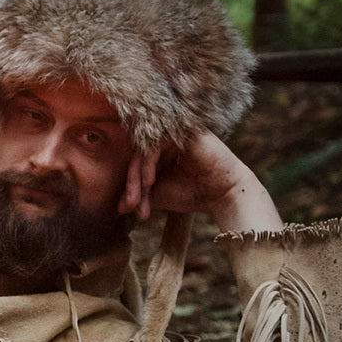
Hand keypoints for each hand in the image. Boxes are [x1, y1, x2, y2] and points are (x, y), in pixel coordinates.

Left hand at [120, 130, 281, 232]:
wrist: (224, 194)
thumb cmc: (193, 194)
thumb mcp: (158, 196)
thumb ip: (139, 197)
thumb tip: (117, 209)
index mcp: (160, 153)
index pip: (135, 166)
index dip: (128, 187)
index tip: (125, 209)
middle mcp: (165, 141)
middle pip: (136, 159)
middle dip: (131, 185)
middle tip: (129, 206)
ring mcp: (173, 134)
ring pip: (143, 153)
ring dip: (137, 178)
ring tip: (138, 199)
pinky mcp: (181, 132)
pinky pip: (155, 145)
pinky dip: (148, 164)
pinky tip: (149, 181)